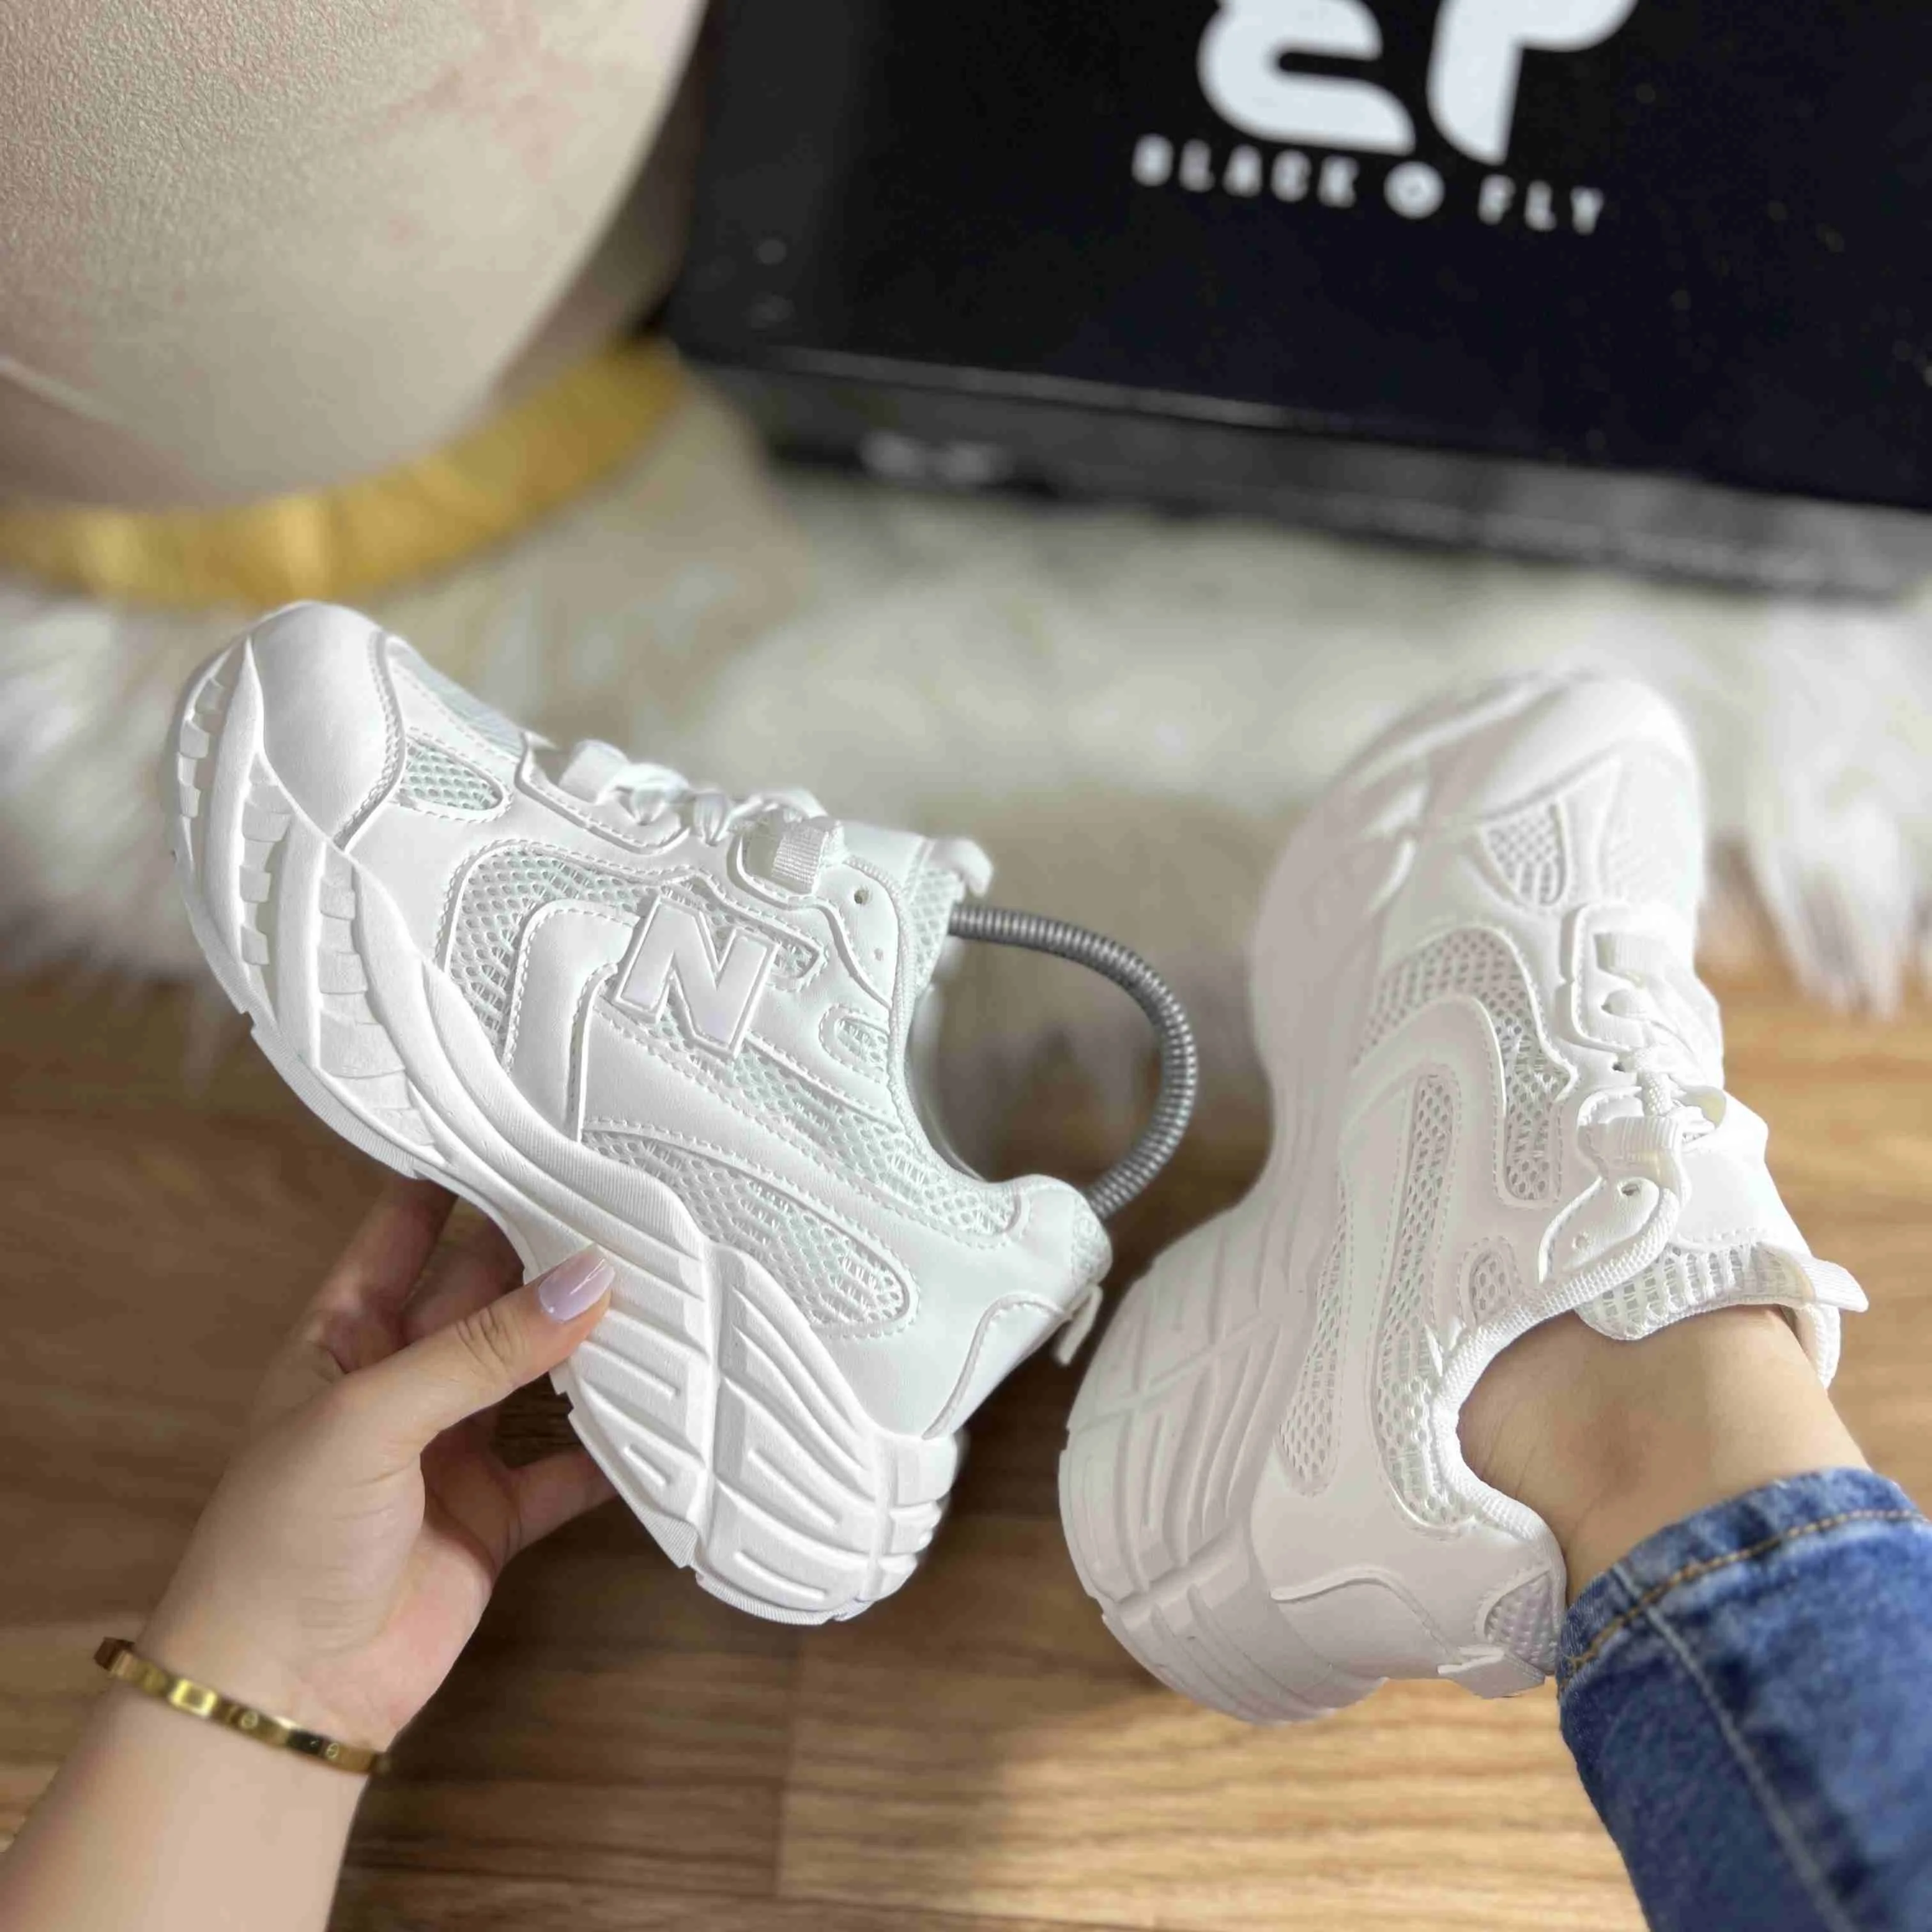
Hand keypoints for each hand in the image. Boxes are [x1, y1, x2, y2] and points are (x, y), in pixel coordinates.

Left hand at [137, 1179, 615, 1752]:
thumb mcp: (369, 1417)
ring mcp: (453, 1446)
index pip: (409, 1226)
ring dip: (592, 1339)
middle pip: (489, 1290)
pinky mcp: (496, 1513)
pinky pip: (570, 1467)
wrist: (280, 1694)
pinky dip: (617, 1448)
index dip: (463, 1176)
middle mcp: (404, 1378)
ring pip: (537, 1370)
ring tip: (671, 1285)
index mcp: (346, 1333)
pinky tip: (669, 1415)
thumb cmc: (283, 1537)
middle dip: (552, 1250)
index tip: (538, 1124)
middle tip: (636, 1197)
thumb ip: (482, 1348)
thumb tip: (589, 1277)